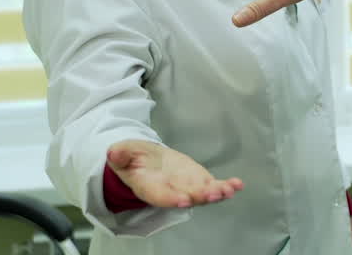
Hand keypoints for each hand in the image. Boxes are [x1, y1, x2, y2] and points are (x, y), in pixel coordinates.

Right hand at [106, 140, 243, 207]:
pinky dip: (226, 186)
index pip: (160, 196)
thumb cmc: (133, 159)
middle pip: (186, 197)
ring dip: (217, 193)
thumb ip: (121, 153)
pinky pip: (213, 186)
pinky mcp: (198, 181)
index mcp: (149, 186)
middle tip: (214, 194)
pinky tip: (238, 184)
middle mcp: (170, 191)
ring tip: (230, 189)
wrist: (146, 161)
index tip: (183, 200)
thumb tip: (113, 151)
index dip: (171, 199)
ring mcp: (186, 187)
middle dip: (201, 196)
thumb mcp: (123, 153)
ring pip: (202, 194)